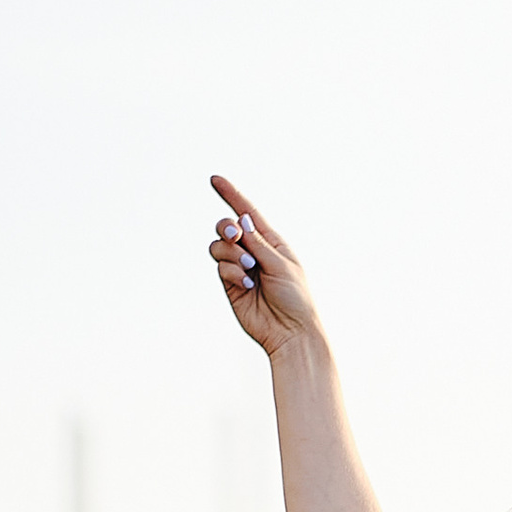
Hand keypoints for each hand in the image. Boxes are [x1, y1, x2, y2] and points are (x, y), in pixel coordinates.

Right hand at [208, 174, 322, 354]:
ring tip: (249, 268)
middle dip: (226, 228)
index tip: (215, 179)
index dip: (232, 195)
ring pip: (219, 246)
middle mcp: (254, 251)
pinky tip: (247, 285)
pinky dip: (232, 272)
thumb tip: (242, 220)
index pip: (248, 213)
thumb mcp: (281, 264)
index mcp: (272, 242)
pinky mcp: (232, 284)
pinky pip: (221, 266)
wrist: (290, 332)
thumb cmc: (296, 298)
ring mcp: (241, 267)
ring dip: (231, 253)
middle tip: (236, 236)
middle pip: (227, 227)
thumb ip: (258, 243)